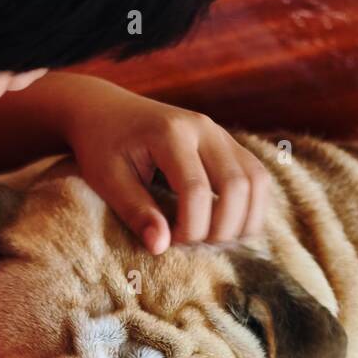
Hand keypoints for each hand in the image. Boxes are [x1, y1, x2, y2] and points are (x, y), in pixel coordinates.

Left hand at [49, 74, 270, 253]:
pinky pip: (255, 175)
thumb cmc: (101, 146)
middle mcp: (203, 128)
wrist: (105, 109)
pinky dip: (251, 206)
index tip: (171, 245)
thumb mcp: (107, 179)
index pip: (195, 190)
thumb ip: (135, 211)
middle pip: (237, 185)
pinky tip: (229, 227)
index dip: (190, 227)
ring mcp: (220, 133)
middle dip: (222, 228)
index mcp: (171, 134)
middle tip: (196, 248)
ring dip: (245, 219)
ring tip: (216, 242)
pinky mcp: (226, 142)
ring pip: (256, 180)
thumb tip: (161, 248)